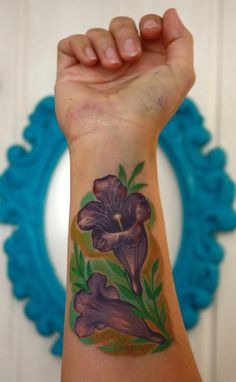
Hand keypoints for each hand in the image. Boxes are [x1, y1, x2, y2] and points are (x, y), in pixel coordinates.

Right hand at [55, 8, 194, 146]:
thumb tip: (170, 14)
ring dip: (105, 42)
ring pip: (96, 34)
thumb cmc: (148, 110)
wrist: (116, 134)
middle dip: (126, 32)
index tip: (150, 32)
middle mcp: (121, 69)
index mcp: (146, 67)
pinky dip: (81, 46)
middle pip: (120, 26)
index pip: (146, 29)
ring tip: (111, 66)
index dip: (149, 23)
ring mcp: (95, 72)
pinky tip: (91, 64)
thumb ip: (182, 40)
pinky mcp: (72, 75)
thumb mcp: (180, 74)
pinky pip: (70, 44)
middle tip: (130, 56)